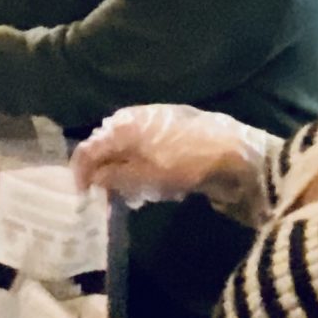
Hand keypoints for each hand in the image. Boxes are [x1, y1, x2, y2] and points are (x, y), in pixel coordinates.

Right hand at [72, 104, 278, 220]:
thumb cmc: (185, 163)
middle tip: (108, 199)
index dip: (81, 172)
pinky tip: (159, 187)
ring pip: (130, 152)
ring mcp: (159, 124)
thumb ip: (112, 177)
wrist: (237, 154)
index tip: (82, 195)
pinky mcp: (178, 135)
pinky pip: (151, 154)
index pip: (89, 147)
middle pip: (109, 147)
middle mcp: (136, 118)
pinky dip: (147, 171)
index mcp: (124, 124)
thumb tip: (92, 177)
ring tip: (136, 197)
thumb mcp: (144, 176)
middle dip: (105, 173)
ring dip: (128, 175)